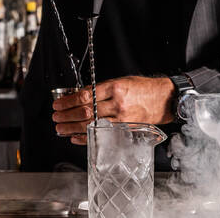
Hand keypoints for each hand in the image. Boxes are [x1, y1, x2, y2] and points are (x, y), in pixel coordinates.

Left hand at [51, 76, 175, 144]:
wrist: (163, 99)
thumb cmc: (142, 88)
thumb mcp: (121, 81)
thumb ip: (101, 89)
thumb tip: (79, 96)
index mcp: (115, 87)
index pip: (85, 95)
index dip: (68, 101)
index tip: (58, 104)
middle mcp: (117, 103)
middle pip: (86, 111)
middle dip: (67, 115)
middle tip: (56, 117)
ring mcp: (121, 118)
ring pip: (91, 124)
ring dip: (72, 127)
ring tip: (60, 127)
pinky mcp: (124, 128)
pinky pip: (102, 134)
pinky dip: (86, 137)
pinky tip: (75, 137)